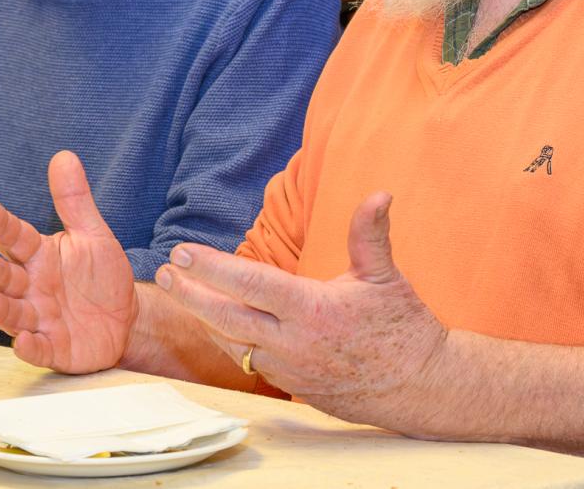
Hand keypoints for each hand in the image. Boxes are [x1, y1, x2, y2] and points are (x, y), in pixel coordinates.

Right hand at [0, 150, 135, 373]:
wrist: (127, 317)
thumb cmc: (101, 275)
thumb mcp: (92, 234)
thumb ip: (74, 200)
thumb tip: (64, 156)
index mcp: (38, 256)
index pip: (16, 238)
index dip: (2, 226)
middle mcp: (32, 287)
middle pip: (5, 278)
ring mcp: (40, 319)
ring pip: (13, 314)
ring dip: (0, 309)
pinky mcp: (53, 348)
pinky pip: (38, 349)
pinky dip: (29, 347)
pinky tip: (23, 342)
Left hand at [156, 192, 447, 428]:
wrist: (419, 387)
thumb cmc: (403, 328)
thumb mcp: (385, 276)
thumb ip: (370, 234)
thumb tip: (379, 194)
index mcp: (311, 309)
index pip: (248, 284)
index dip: (209, 267)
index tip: (181, 252)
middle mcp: (293, 343)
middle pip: (226, 317)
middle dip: (190, 293)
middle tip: (165, 271)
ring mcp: (289, 370)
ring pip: (232, 344)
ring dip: (203, 317)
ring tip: (181, 292)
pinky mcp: (292, 389)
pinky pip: (250, 363)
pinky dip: (229, 342)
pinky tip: (216, 324)